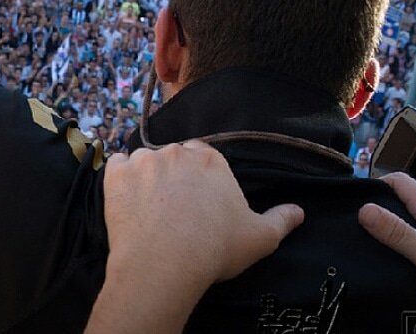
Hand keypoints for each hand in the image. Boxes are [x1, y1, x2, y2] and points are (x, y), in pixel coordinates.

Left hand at [104, 141, 303, 293]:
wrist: (164, 263)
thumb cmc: (215, 249)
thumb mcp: (260, 237)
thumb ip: (281, 220)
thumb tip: (299, 211)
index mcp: (211, 160)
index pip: (204, 157)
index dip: (201, 179)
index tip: (199, 202)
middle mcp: (177, 152)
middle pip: (174, 158)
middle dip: (174, 177)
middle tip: (174, 208)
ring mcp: (143, 160)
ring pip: (145, 162)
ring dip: (146, 179)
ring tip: (149, 210)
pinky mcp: (116, 174)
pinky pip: (116, 168)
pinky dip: (120, 181)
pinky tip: (128, 203)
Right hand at [358, 172, 415, 304]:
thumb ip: (396, 232)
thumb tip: (363, 209)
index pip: (399, 180)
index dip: (376, 185)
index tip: (357, 201)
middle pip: (406, 193)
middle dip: (383, 201)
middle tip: (362, 220)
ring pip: (415, 209)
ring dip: (395, 216)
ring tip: (377, 233)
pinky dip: (408, 228)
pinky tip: (402, 245)